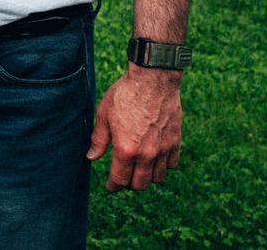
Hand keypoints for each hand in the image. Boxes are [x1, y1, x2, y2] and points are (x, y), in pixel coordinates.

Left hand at [87, 66, 182, 190]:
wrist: (153, 79)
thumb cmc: (125, 94)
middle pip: (140, 184)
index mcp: (126, 149)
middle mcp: (146, 154)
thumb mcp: (104, 115)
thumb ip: (99, 139)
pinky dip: (163, 166)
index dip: (113, 186)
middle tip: (122, 178)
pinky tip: (155, 159)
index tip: (109, 187)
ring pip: (157, 178)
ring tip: (138, 169)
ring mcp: (163, 149)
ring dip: (147, 177)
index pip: (120, 180)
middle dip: (129, 185)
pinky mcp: (175, 142)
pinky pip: (171, 165)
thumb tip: (91, 157)